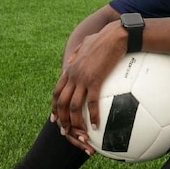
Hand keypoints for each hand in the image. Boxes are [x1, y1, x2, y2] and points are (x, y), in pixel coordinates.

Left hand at [51, 22, 126, 146]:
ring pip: (73, 105)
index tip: (55, 118)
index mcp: (70, 69)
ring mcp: (83, 79)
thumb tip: (72, 59)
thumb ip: (76, 54)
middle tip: (65, 131)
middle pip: (61, 102)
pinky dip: (93, 116)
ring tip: (80, 133)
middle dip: (62, 119)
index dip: (54, 106)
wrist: (115, 35)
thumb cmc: (104, 38)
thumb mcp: (85, 44)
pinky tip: (97, 125)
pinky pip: (91, 103)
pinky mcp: (95, 80)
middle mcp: (73, 75)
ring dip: (75, 121)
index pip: (57, 91)